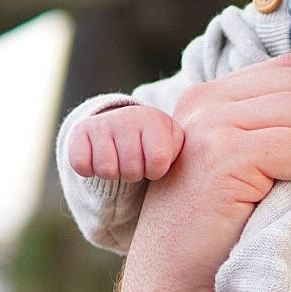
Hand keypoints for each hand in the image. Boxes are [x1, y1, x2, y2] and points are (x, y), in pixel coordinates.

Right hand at [67, 105, 184, 181]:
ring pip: (107, 170)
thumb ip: (195, 152)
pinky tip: (99, 160)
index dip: (155, 172)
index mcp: (156, 122)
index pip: (156, 165)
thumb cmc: (158, 145)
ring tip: (120, 161)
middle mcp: (128, 117)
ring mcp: (102, 123)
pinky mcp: (79, 132)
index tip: (156, 162)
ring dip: (114, 173)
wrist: (126, 129)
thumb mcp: (177, 147)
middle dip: (134, 174)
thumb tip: (211, 163)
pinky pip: (81, 164)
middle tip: (136, 161)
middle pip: (130, 170)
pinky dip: (89, 169)